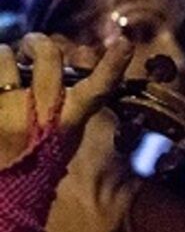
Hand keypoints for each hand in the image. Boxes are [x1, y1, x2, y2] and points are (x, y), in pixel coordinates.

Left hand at [0, 34, 133, 165]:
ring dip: (4, 56)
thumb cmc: (36, 160)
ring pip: (4, 56)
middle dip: (36, 42)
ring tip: (4, 67)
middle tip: (30, 45)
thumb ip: (69, 104)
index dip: (113, 65)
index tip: (125, 43)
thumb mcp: (64, 137)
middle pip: (48, 54)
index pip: (97, 89)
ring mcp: (7, 110)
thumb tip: (70, 59)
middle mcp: (41, 114)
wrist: (4, 189)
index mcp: (68, 122)